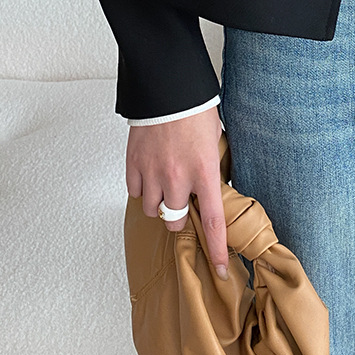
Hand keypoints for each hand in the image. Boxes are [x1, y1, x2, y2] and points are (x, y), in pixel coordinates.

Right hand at [125, 105, 230, 278]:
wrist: (168, 87)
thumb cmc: (195, 108)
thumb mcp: (217, 139)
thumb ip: (214, 166)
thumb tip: (215, 184)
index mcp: (205, 172)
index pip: (213, 221)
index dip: (217, 248)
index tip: (220, 267)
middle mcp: (178, 178)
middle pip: (176, 221)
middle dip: (180, 217)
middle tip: (182, 203)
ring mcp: (153, 173)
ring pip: (154, 210)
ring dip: (160, 204)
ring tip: (165, 186)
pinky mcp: (134, 164)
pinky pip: (136, 193)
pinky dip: (142, 189)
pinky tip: (149, 175)